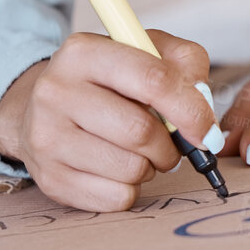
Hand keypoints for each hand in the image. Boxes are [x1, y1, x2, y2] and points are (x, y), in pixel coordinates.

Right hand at [0, 28, 223, 211]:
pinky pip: (114, 197)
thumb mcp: (145, 51)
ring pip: (129, 169)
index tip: (207, 130)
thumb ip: (185, 63)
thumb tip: (204, 105)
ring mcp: (46, 137)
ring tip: (139, 152)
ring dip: (151, 167)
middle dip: (170, 146)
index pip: (153, 79)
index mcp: (83, 51)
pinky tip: (118, 169)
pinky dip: (130, 189)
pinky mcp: (48, 178)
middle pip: (140, 131)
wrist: (42, 109)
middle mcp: (56, 91)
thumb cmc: (107, 80)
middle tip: (171, 144)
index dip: (190, 110)